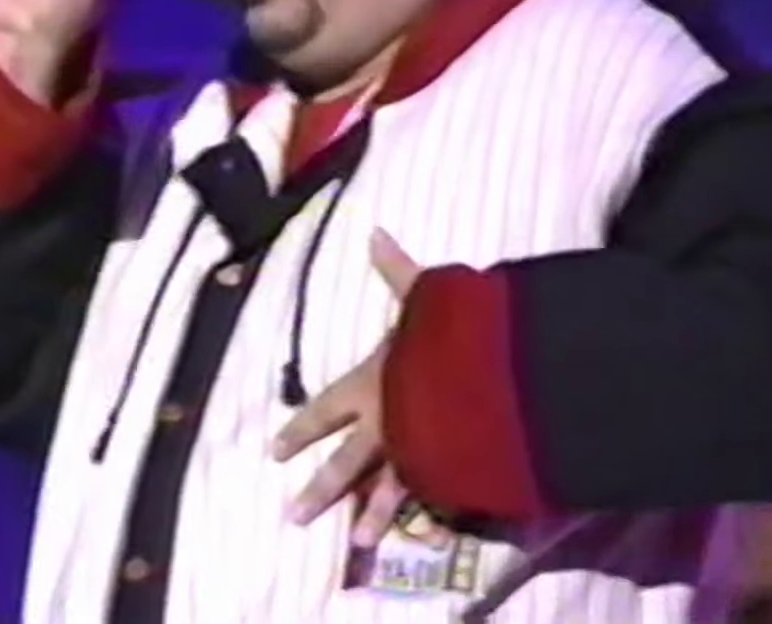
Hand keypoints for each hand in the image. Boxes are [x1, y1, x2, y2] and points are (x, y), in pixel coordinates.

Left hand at [272, 230, 422, 546]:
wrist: (495, 376)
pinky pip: (436, 496)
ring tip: (356, 541)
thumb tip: (374, 231)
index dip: (301, 427)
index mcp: (371, 383)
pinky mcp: (452, 470)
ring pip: (388, 488)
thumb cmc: (452, 334)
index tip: (277, 451)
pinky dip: (431, 514)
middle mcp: (388, 423)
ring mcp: (419, 452)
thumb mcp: (424, 297)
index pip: (325, 408)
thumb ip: (397, 271)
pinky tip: (428, 534)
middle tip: (293, 516)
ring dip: (371, 514)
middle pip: (347, 461)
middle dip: (321, 487)